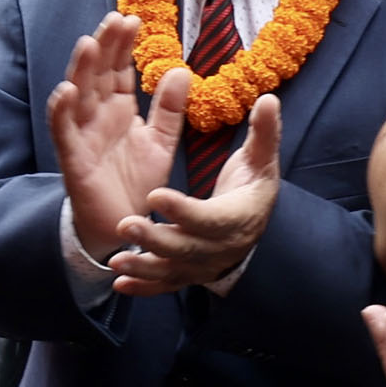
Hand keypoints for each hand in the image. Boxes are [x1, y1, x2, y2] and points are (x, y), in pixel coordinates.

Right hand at [47, 14, 187, 263]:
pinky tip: (66, 90)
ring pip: (78, 94)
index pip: (119, 69)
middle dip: (105, 46)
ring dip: (81, 69)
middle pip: (98, 73)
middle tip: (116, 19)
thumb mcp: (161, 142)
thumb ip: (169, 109)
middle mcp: (97, 115)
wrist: (123, 227)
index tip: (134, 19)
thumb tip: (180, 70)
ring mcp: (82, 134)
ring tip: (90, 44)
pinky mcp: (73, 158)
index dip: (124, 45)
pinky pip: (63, 130)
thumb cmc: (136, 182)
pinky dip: (61, 109)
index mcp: (119, 108)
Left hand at [102, 92, 282, 294]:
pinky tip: (119, 283)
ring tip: (117, 259)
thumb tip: (268, 99)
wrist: (254, 226)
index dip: (183, 210)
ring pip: (172, 271)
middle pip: (186, 248)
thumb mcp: (262, 161)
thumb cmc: (253, 187)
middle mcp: (219, 248)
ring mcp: (202, 265)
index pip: (209, 218)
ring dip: (144, 267)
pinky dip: (144, 286)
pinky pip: (165, 284)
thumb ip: (264, 134)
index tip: (155, 195)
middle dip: (155, 239)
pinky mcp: (188, 274)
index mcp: (237, 218)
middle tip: (126, 223)